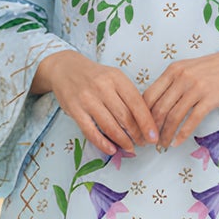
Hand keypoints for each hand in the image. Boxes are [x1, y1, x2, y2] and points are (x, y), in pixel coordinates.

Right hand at [31, 49, 158, 159]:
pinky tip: (112, 150)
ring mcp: (87, 99)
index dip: (147, 123)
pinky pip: (91, 131)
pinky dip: (103, 143)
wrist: (65, 68)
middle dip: (137, 134)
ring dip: (122, 141)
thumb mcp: (114, 78)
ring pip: (110, 126)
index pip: (137, 103)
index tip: (154, 136)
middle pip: (125, 117)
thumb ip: (128, 96)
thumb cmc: (95, 76)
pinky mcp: (74, 110)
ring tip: (130, 148)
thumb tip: (145, 122)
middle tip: (143, 143)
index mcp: (117, 78)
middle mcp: (102, 87)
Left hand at [143, 40, 218, 149]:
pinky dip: (182, 134)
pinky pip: (192, 120)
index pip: (148, 95)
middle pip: (158, 108)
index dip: (141, 115)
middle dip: (151, 129)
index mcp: (173, 70)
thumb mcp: (189, 69)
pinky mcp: (210, 98)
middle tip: (148, 142)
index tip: (140, 128)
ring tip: (163, 145)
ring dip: (166, 135)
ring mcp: (196, 88)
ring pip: (173, 117)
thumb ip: (173, 83)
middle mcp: (181, 77)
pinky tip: (177, 142)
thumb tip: (156, 105)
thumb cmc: (216, 68)